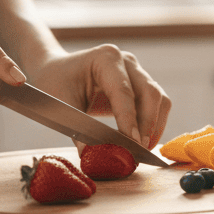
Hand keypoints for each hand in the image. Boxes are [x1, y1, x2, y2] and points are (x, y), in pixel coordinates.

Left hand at [27, 45, 171, 149]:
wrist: (55, 72)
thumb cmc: (54, 84)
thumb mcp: (60, 106)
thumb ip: (78, 131)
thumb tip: (92, 156)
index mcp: (105, 58)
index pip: (124, 91)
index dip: (130, 119)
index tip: (132, 143)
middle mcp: (126, 61)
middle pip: (150, 92)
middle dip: (148, 124)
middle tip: (139, 151)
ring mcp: (136, 72)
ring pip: (159, 99)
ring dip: (155, 126)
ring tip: (142, 150)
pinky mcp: (140, 85)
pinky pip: (156, 104)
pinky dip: (153, 124)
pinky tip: (142, 142)